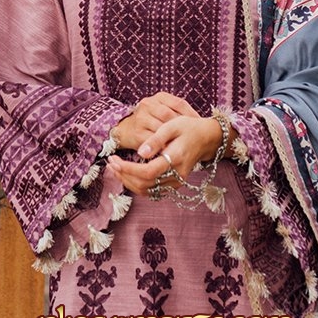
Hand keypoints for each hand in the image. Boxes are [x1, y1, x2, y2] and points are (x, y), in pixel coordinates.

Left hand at [107, 114, 222, 197]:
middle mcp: (177, 174)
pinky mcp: (174, 185)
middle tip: (110, 163)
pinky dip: (137, 185)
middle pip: (144, 184)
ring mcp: (176, 182)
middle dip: (124, 175)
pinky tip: (128, 175)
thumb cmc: (188, 128)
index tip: (114, 160)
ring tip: (115, 169)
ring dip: (128, 182)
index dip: (128, 169)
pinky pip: (152, 191)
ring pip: (147, 191)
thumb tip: (140, 152)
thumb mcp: (171, 126)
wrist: (206, 138)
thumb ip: (156, 139)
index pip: (147, 172)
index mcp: (176, 158)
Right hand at [111, 93, 194, 151]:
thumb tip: (200, 121)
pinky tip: (171, 151)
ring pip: (162, 129)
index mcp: (159, 97)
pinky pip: (153, 141)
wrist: (126, 129)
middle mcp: (148, 104)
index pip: (178, 103)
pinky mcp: (137, 133)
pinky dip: (163, 146)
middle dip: (182, 127)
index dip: (190, 114)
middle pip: (170, 116)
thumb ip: (177, 112)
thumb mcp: (163, 110)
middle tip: (192, 136)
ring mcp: (141, 118)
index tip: (200, 124)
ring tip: (184, 145)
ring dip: (173, 138)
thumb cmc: (151, 120)